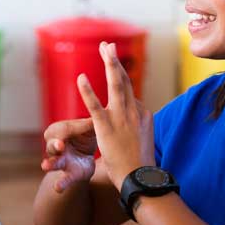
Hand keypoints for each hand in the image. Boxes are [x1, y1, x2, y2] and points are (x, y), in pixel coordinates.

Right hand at [41, 117, 97, 192]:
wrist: (87, 156)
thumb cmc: (85, 136)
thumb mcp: (89, 128)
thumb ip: (92, 123)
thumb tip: (101, 111)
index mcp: (59, 130)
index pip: (64, 128)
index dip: (74, 128)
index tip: (86, 125)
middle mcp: (55, 145)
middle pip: (52, 144)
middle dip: (55, 145)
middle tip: (60, 145)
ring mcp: (60, 161)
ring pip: (53, 161)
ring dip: (50, 164)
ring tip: (45, 166)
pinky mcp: (68, 174)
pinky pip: (63, 179)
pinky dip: (60, 184)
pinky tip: (57, 188)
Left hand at [77, 42, 154, 189]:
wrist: (140, 178)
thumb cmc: (139, 164)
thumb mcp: (143, 139)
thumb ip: (137, 125)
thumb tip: (135, 119)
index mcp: (143, 114)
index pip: (130, 93)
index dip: (120, 77)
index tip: (111, 62)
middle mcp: (135, 111)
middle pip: (125, 81)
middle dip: (114, 61)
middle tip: (108, 45)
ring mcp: (122, 118)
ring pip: (115, 85)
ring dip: (109, 64)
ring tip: (104, 47)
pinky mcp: (106, 127)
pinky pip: (95, 106)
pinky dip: (87, 90)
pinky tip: (80, 77)